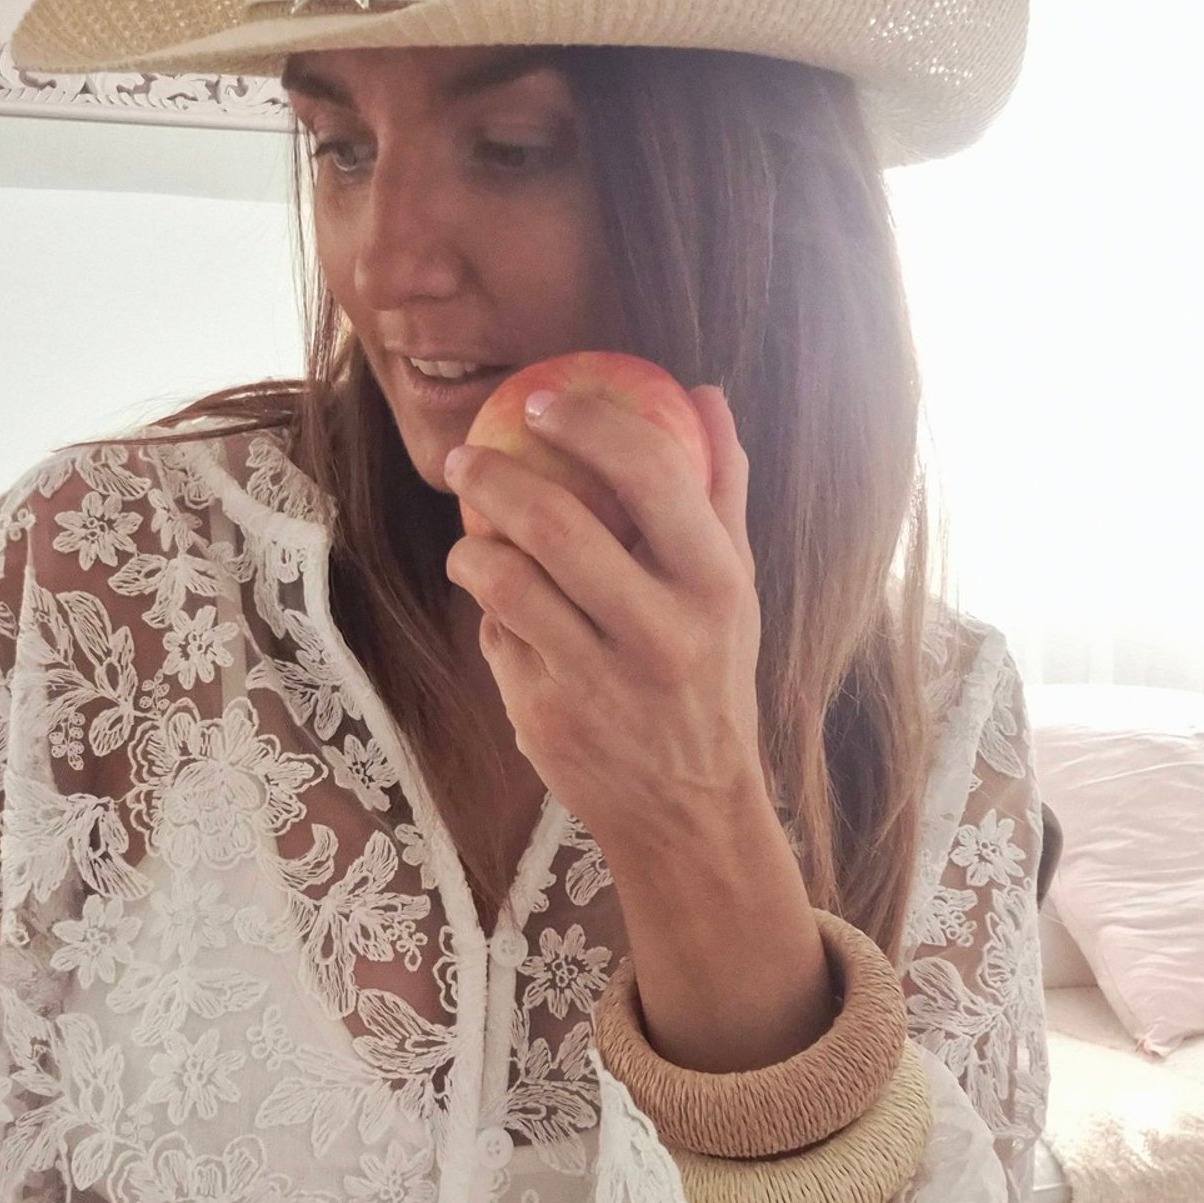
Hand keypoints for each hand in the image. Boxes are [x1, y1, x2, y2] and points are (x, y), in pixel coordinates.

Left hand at [443, 381, 764, 861]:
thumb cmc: (711, 673)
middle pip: (557, 525)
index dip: (589, 423)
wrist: (690, 810)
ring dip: (471, 546)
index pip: (654, 474)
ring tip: (470, 535)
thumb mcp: (737, 586)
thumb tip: (704, 392)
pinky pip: (497, 637)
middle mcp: (662, 633)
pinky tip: (495, 603)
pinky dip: (487, 609)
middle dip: (493, 476)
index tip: (541, 402)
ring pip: (507, 581)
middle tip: (466, 456)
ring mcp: (600, 682)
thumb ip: (721, 487)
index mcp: (717, 585)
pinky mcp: (548, 720)